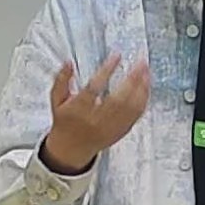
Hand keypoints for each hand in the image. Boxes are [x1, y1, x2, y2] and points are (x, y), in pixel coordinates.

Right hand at [41, 54, 150, 172]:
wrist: (72, 148)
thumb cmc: (66, 121)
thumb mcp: (57, 100)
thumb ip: (62, 80)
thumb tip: (69, 62)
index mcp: (79, 110)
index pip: (94, 87)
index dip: (106, 70)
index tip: (117, 56)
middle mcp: (96, 119)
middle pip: (119, 98)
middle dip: (133, 79)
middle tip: (141, 63)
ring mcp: (111, 127)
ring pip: (131, 107)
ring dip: (142, 88)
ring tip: (146, 71)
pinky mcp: (121, 131)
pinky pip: (136, 115)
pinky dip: (144, 100)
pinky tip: (146, 87)